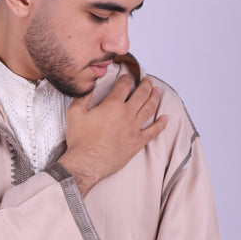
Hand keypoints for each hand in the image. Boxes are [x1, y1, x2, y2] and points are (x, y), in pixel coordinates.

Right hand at [58, 75, 166, 196]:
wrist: (86, 163)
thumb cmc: (80, 140)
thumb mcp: (75, 113)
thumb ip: (83, 97)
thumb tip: (88, 87)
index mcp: (113, 104)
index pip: (124, 85)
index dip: (126, 78)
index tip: (127, 77)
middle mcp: (126, 114)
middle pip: (141, 94)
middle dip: (146, 84)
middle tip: (148, 80)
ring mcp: (134, 128)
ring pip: (149, 108)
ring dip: (155, 98)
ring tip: (157, 91)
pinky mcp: (137, 142)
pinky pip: (153, 131)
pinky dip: (161, 124)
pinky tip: (165, 118)